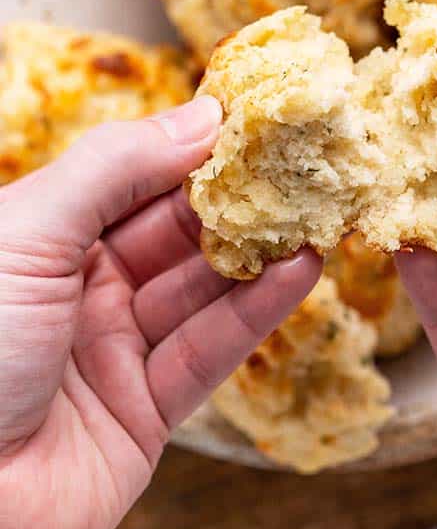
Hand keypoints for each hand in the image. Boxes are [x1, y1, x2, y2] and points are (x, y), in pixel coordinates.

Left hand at [0, 97, 319, 528]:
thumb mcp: (27, 233)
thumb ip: (115, 168)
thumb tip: (202, 114)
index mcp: (40, 236)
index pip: (131, 177)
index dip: (191, 147)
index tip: (255, 120)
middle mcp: (78, 289)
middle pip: (174, 232)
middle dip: (236, 199)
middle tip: (300, 164)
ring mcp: (113, 351)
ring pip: (200, 290)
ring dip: (258, 253)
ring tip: (315, 213)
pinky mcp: (145, 413)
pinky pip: (208, 352)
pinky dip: (256, 312)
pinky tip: (299, 272)